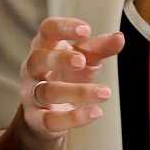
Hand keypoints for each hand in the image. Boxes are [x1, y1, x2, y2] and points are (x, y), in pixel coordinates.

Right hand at [17, 17, 124, 140]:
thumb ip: (100, 48)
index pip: (47, 30)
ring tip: (104, 92)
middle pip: (38, 60)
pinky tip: (96, 112)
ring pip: (47, 92)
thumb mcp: (84, 60)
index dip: (64, 28)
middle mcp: (32, 69)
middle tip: (82, 61)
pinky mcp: (35, 119)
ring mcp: (31, 94)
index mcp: (44, 47)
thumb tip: (119, 38)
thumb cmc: (65, 76)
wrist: (47, 114)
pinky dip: (74, 118)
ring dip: (77, 92)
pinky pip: (50, 120)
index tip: (86, 30)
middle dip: (60, 59)